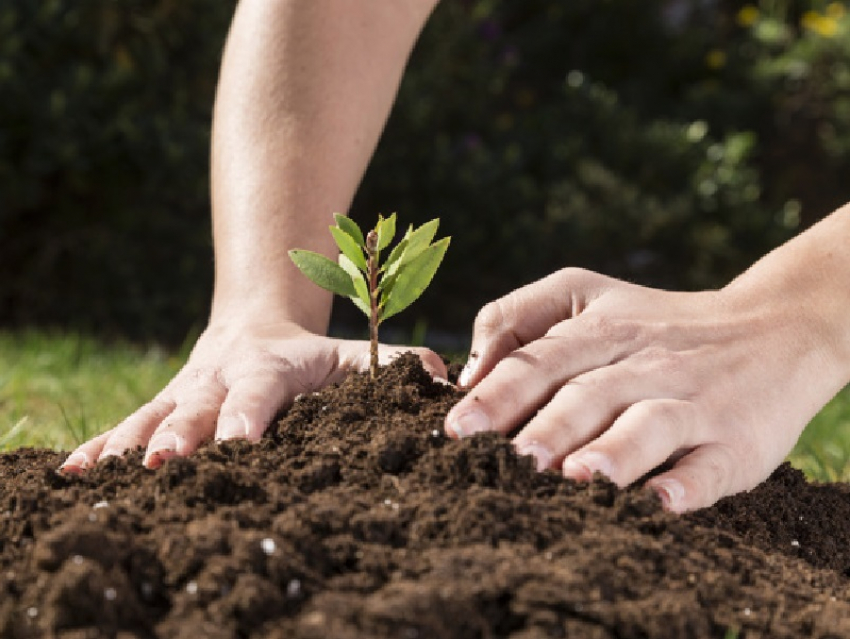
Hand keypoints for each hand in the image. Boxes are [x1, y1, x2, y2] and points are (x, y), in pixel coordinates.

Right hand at [61, 319, 445, 471]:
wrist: (252, 327)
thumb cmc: (310, 356)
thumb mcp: (352, 354)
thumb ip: (394, 365)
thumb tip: (445, 382)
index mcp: (272, 368)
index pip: (260, 392)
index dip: (248, 416)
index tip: (239, 444)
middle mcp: (221, 377)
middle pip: (198, 406)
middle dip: (181, 436)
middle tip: (165, 466)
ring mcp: (184, 392)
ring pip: (153, 416)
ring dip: (131, 445)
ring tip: (105, 476)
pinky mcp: (161, 406)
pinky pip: (127, 425)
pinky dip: (100, 448)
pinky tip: (70, 476)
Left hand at [445, 267, 844, 512]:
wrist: (773, 328)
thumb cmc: (656, 322)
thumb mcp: (587, 293)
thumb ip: (518, 315)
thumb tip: (469, 370)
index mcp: (600, 331)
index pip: (541, 361)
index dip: (499, 394)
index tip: (457, 429)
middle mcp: (644, 364)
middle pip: (589, 394)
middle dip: (547, 427)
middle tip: (509, 461)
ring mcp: (693, 401)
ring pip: (650, 425)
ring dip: (614, 452)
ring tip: (578, 478)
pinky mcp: (737, 441)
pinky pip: (714, 463)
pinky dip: (690, 483)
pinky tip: (664, 502)